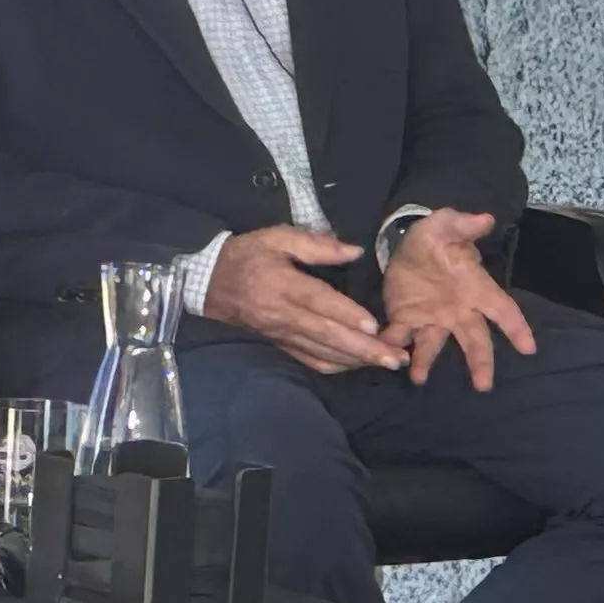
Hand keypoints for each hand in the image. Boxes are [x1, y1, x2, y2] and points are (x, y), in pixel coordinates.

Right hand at [200, 225, 404, 376]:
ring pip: (322, 352)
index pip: (319, 302)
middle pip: (327, 334)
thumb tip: (354, 252)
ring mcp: (281, 334)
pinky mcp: (280, 345)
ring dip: (357, 360)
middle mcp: (283, 314)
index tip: (374, 326)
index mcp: (283, 285)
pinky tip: (358, 365)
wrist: (208, 283)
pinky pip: (311, 360)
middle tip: (395, 357)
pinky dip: (337, 366)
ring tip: (388, 363)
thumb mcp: (277, 237)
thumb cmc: (247, 256)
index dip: (347, 315)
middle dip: (364, 348)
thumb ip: (316, 244)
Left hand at [381, 210, 537, 390]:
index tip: (528, 349)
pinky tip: (390, 358)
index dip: (516, 328)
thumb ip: (463, 226)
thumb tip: (485, 218)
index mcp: (476, 288)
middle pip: (475, 339)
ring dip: (428, 362)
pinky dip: (396, 346)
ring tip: (419, 379)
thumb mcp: (445, 225)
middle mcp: (458, 310)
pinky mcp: (407, 319)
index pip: (503, 310)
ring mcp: (433, 318)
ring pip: (435, 345)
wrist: (405, 246)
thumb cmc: (434, 239)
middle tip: (484, 386)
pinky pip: (402, 336)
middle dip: (480, 361)